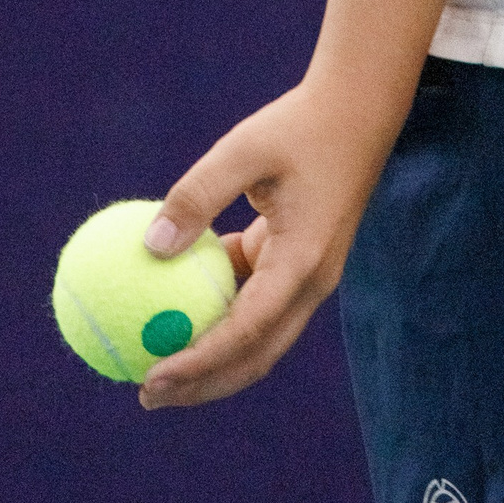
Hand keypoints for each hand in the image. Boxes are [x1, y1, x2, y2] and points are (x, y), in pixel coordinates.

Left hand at [136, 77, 391, 408]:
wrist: (358, 109)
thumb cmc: (300, 125)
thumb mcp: (244, 149)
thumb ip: (198, 195)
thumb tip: (150, 245)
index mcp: (303, 264)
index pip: (245, 333)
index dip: (198, 364)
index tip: (152, 377)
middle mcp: (309, 283)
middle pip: (255, 356)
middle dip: (202, 385)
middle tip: (145, 393)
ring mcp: (305, 275)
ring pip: (255, 334)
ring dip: (209, 354)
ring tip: (153, 359)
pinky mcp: (296, 260)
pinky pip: (252, 297)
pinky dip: (216, 307)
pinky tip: (174, 298)